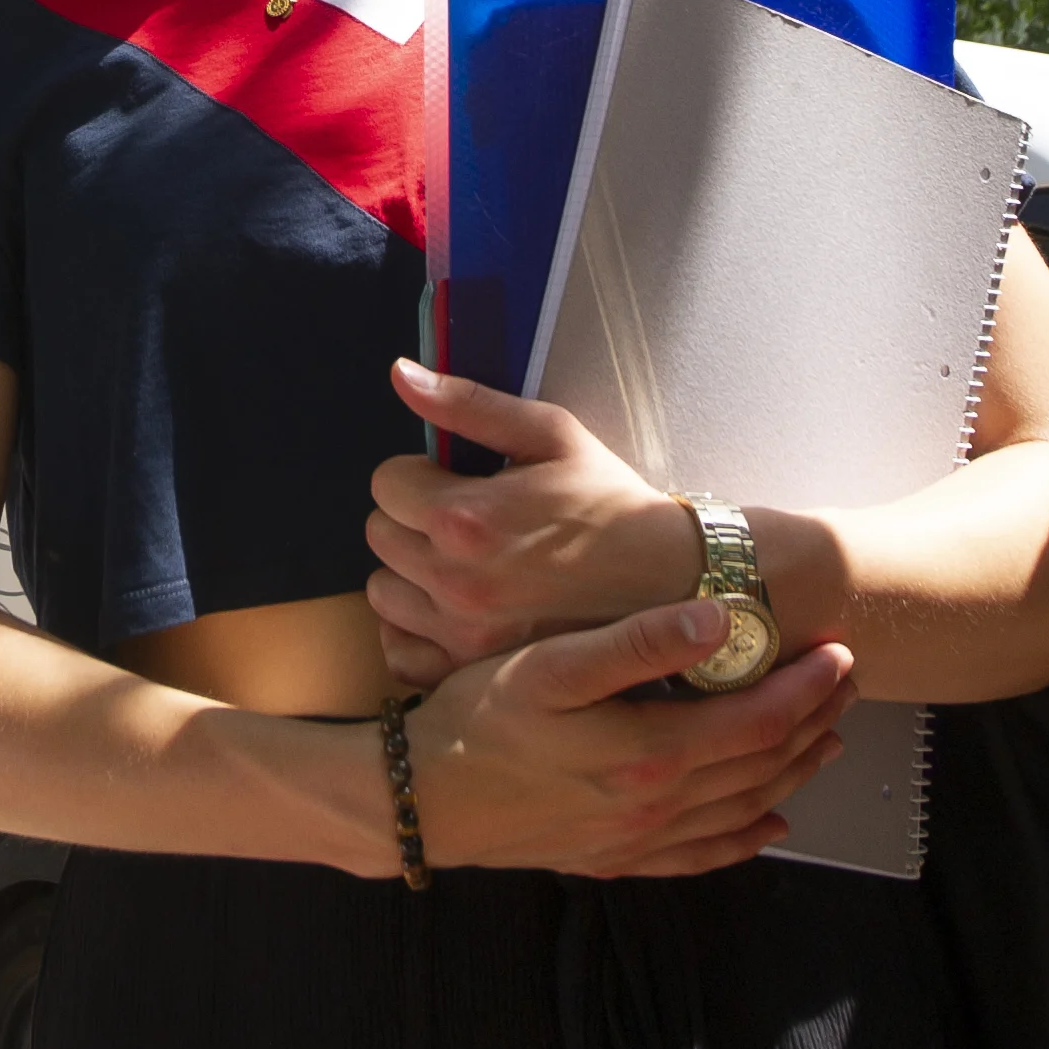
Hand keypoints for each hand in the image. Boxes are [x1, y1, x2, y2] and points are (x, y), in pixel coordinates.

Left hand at [366, 358, 712, 688]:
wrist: (668, 580)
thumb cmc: (608, 500)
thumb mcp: (550, 434)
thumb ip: (467, 404)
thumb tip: (400, 374)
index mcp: (465, 517)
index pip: (386, 482)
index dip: (419, 473)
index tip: (455, 478)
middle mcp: (454, 581)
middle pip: (380, 534)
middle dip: (413, 517)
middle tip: (464, 518)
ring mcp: (461, 635)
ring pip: (384, 592)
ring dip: (412, 572)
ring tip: (462, 563)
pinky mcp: (472, 673)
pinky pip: (401, 653)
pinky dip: (414, 630)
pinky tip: (451, 610)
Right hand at [404, 595, 855, 877]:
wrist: (422, 801)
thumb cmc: (478, 720)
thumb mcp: (550, 666)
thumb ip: (637, 642)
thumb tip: (717, 618)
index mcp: (651, 752)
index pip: (760, 719)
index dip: (807, 685)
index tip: (838, 650)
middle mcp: (657, 805)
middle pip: (762, 763)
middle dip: (814, 719)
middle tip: (846, 683)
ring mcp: (639, 839)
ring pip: (743, 808)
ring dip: (793, 772)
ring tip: (826, 737)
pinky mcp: (616, 858)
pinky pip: (701, 856)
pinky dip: (744, 840)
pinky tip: (768, 828)